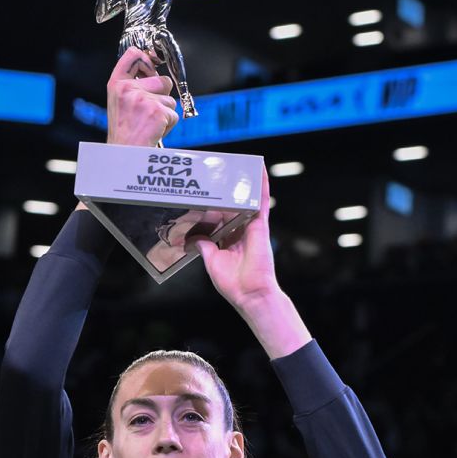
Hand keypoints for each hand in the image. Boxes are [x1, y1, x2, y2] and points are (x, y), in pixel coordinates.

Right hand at [106, 47, 176, 146]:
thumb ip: (132, 85)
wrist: (125, 153)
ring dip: (165, 112)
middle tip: (149, 111)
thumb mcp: (119, 102)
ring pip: (170, 99)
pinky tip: (154, 130)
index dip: (147, 59)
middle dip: (163, 95)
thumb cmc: (124, 131)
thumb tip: (155, 73)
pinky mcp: (157, 111)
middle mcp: (128, 89)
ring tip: (149, 123)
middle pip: (162, 80)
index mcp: (117, 84)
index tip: (153, 66)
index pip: (133, 55)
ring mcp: (143, 99)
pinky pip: (173, 113)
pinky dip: (168, 124)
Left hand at [193, 172, 278, 308]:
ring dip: (244, 183)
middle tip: (216, 174)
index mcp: (228, 242)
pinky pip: (261, 201)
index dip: (211, 209)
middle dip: (225, 193)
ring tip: (240, 164)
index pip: (219, 220)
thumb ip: (204, 247)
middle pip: (231, 207)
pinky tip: (258, 170)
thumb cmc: (234, 283)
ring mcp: (251, 227)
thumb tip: (195, 237)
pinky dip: (261, 185)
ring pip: (246, 200)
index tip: (201, 198)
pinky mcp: (260, 225)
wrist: (251, 293)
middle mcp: (240, 232)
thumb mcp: (212, 262)